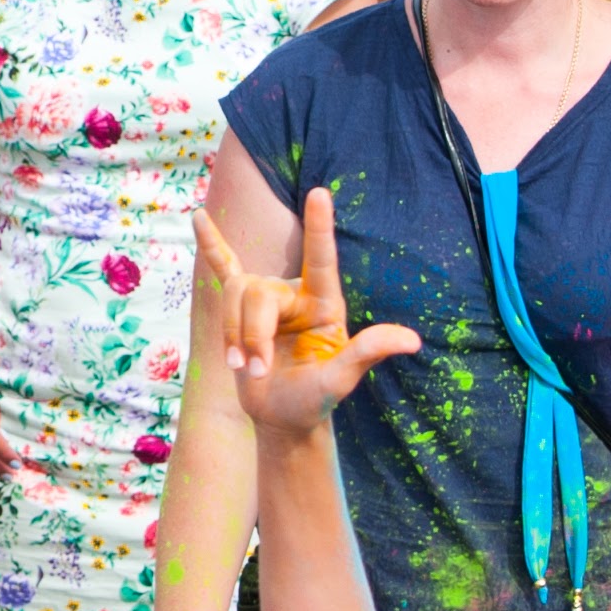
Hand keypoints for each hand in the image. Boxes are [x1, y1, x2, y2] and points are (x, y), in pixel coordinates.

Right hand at [197, 189, 419, 436]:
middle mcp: (295, 296)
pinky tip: (198, 219)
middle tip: (255, 369)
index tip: (320, 192)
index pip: (321, 259)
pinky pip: (223, 269)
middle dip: (250, 332)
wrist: (282, 417)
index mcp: (324, 305)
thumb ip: (368, 352)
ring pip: (233, 293)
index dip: (319, 226)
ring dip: (232, 333)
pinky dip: (212, 245)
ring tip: (240, 366)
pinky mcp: (240, 309)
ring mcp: (266, 301)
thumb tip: (412, 340)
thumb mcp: (342, 379)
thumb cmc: (315, 400)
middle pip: (257, 292)